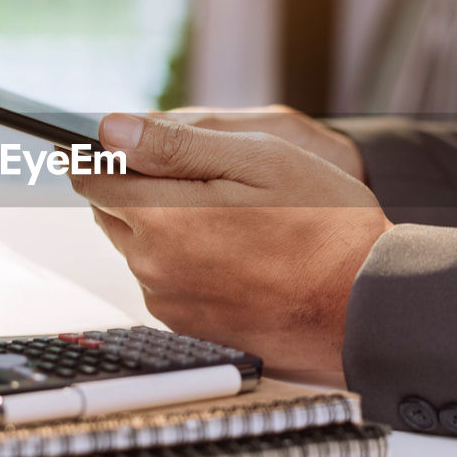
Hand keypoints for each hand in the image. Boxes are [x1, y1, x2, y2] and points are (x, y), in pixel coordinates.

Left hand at [71, 113, 391, 373]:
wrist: (364, 304)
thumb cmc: (324, 226)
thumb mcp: (257, 159)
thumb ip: (174, 145)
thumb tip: (110, 131)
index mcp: (163, 218)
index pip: (91, 176)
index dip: (102, 152)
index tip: (117, 142)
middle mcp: (154, 267)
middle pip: (112, 211)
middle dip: (137, 186)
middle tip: (197, 175)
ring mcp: (170, 302)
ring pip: (138, 247)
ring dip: (162, 224)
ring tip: (227, 214)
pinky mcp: (189, 326)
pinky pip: (165, 280)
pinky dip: (183, 260)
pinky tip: (232, 250)